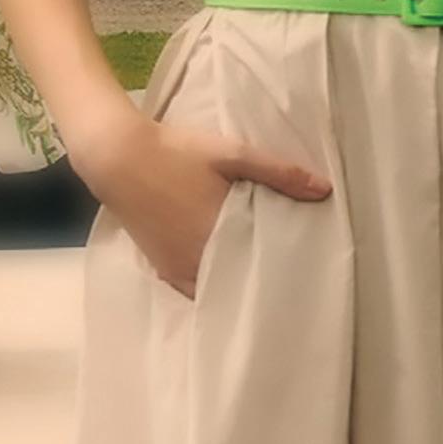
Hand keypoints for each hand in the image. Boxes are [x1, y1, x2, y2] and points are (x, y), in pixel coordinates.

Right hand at [80, 105, 332, 298]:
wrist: (118, 157)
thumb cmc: (176, 153)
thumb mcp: (231, 154)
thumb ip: (278, 172)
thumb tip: (325, 190)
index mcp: (221, 234)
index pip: (263, 268)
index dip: (284, 273)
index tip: (306, 273)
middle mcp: (199, 260)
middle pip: (241, 283)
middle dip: (263, 281)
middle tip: (290, 278)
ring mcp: (177, 268)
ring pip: (217, 289)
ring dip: (236, 286)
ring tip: (260, 278)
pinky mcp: (162, 268)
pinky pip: (192, 290)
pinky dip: (211, 287)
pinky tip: (226, 279)